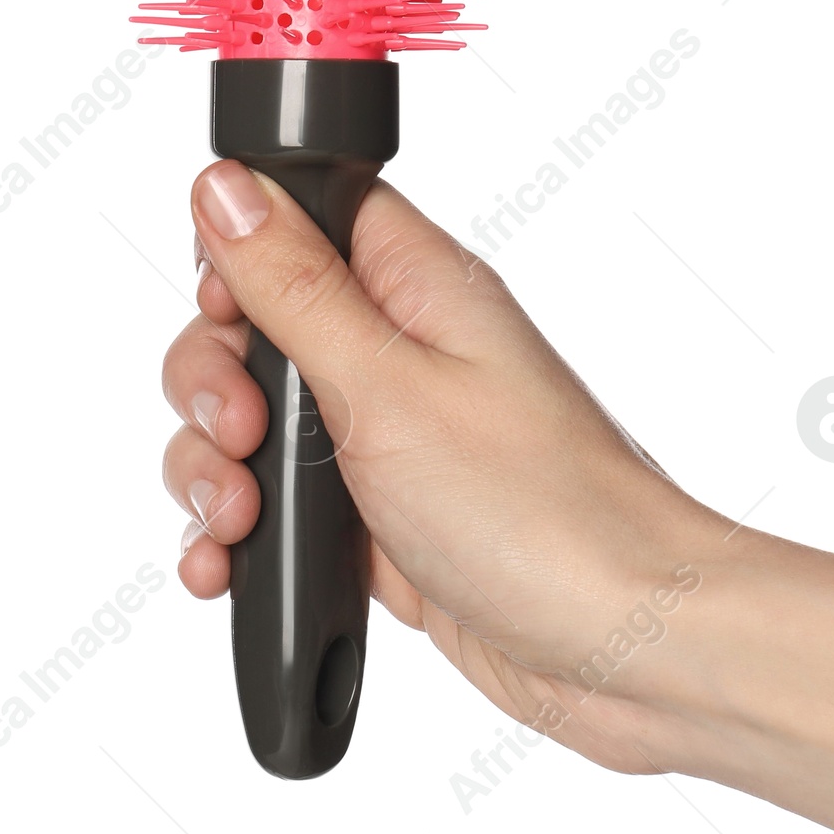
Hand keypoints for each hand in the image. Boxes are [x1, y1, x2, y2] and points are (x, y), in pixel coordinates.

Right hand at [162, 161, 724, 773]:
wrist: (622, 645)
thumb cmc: (542, 509)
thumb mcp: (388, 386)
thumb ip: (296, 288)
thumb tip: (227, 188)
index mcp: (418, 287)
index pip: (301, 219)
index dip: (238, 260)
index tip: (227, 323)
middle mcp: (402, 352)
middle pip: (255, 327)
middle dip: (212, 384)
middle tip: (241, 438)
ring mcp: (389, 438)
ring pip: (254, 424)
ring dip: (212, 471)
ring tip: (237, 524)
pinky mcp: (378, 519)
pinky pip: (279, 506)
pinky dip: (238, 535)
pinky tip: (228, 567)